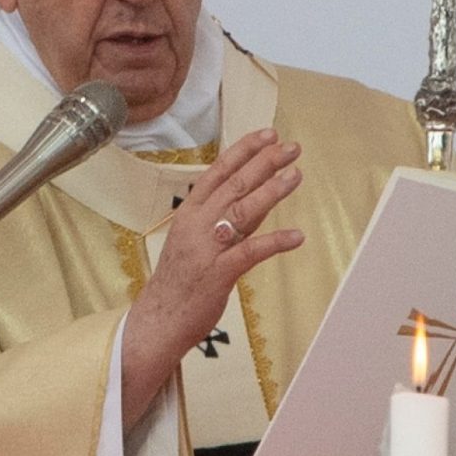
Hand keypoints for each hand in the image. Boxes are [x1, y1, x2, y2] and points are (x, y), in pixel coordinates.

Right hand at [120, 130, 305, 421]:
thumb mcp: (196, 241)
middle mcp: (196, 225)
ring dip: (271, 191)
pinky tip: (297, 236)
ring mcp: (206, 249)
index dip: (244, 151)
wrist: (158, 320)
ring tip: (296, 175)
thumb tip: (258, 197)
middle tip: (291, 147)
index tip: (267, 134)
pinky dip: (274, 242)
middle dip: (264, 163)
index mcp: (189, 213)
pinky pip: (250, 253)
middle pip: (234, 186)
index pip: (218, 173)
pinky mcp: (218, 274)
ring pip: (241, 212)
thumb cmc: (181, 281)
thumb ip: (225, 219)